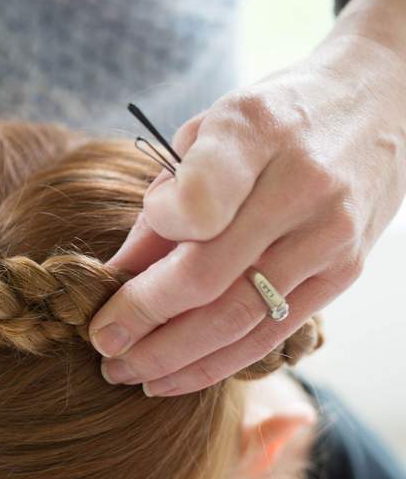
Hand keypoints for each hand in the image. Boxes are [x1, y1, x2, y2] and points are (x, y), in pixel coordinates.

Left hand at [87, 0, 405, 396]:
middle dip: (144, 320)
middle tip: (100, 346)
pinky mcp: (345, 271)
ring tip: (125, 372)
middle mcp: (300, 182)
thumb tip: (116, 275)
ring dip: (174, 357)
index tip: (115, 264)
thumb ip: (167, 197)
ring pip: (240, 317)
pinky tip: (175, 377)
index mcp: (256, 128)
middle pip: (210, 275)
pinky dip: (219, 363)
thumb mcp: (212, 128)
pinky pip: (273, 332)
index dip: (152, 236)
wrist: (383, 102)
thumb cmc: (275, 118)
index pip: (199, 198)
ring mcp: (329, 233)